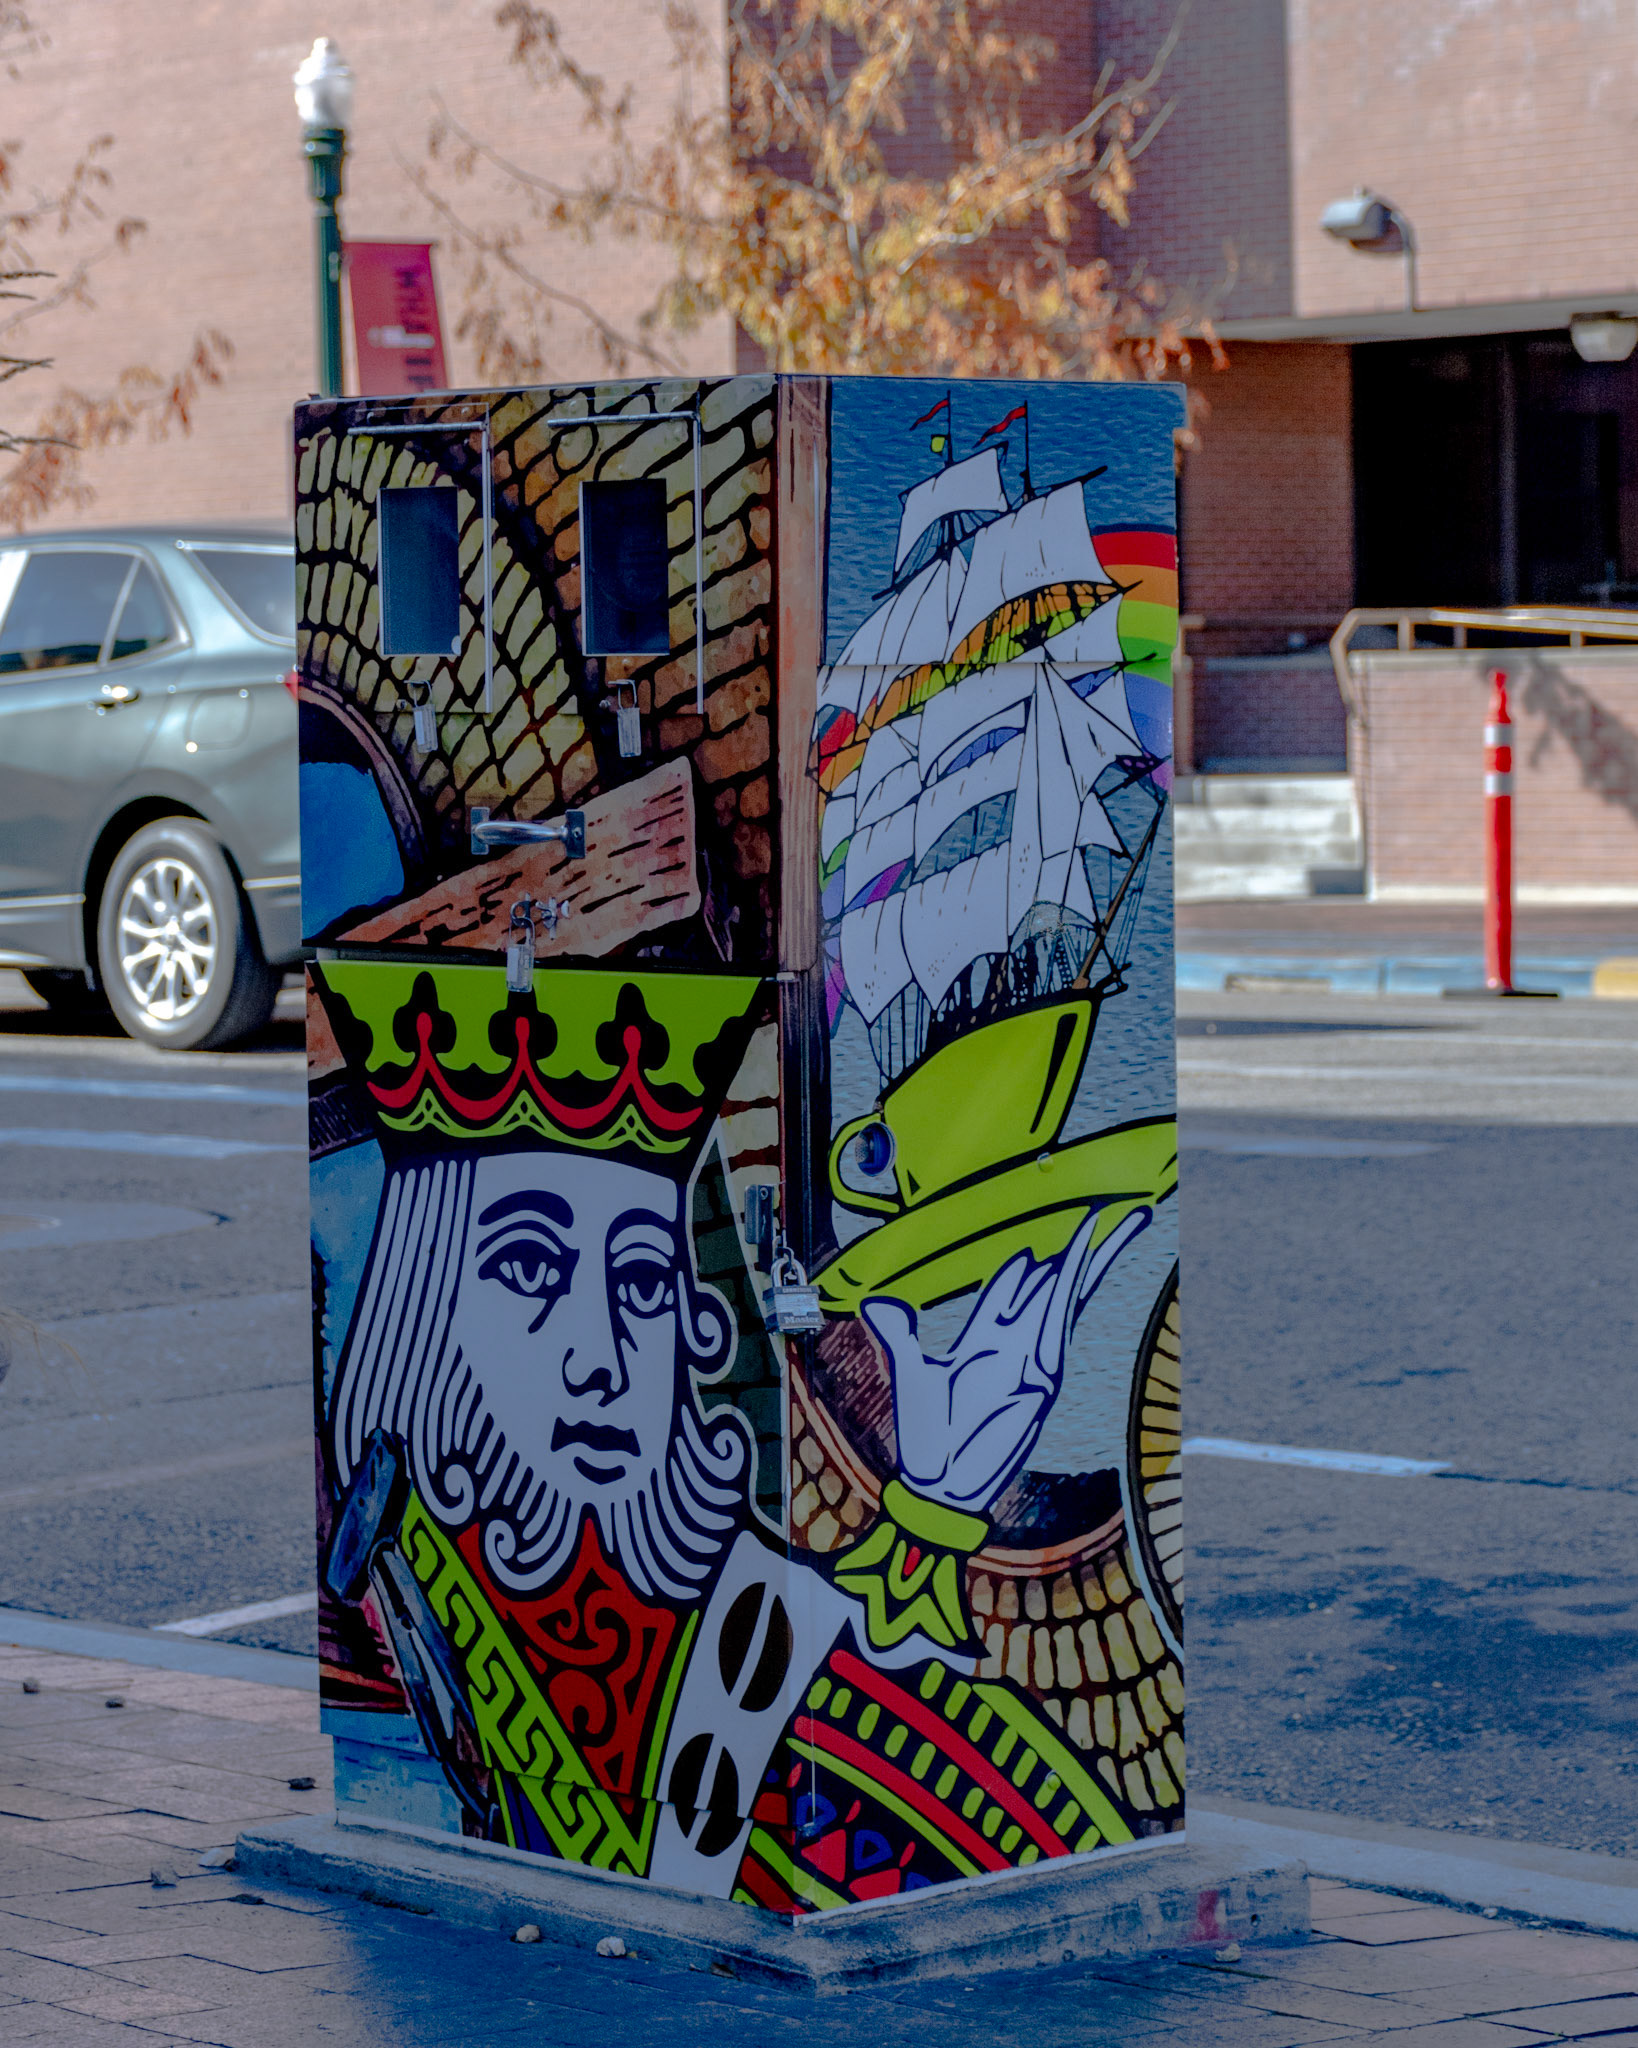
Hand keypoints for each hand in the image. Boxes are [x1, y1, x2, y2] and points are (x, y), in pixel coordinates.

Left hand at [863, 1212, 1109, 1515]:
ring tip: (1104, 1226)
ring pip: (1061, 1299)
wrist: (943, 1483)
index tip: (1027, 1252)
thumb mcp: (910, 1375)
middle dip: (1070, 1255)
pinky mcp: (1041, 1378)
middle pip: (1046, 1290)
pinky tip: (1079, 1267)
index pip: (1006, 1297)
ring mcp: (1030, 1359)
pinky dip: (1069, 1294)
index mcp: (983, 1345)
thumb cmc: (929, 1437)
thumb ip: (898, 1336)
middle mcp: (1012, 1347)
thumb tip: (877, 1303)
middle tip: (1092, 1217)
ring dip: (1083, 1262)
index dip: (1017, 1273)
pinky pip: (1058, 1327)